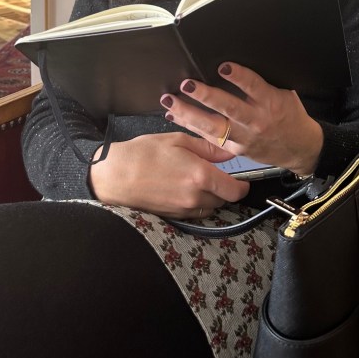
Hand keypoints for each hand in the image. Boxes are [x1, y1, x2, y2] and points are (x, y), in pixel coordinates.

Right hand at [88, 131, 248, 216]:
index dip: (243, 186)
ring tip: (199, 180)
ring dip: (212, 197)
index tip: (243, 179)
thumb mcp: (178, 140)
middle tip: (216, 173)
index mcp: (200, 176)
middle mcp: (195, 197)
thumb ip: (207, 148)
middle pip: (224, 200)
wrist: (115, 175)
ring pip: (211, 208)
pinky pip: (196, 213)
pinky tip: (186, 188)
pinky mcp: (174, 216)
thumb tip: (229, 152)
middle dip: (226, 188)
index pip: (235, 190)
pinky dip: (198, 203)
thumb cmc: (144, 153)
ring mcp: (184, 210)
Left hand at [160, 63, 323, 178]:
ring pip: (213, 126)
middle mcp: (256, 120)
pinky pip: (209, 138)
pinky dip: (190, 126)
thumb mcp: (284, 93)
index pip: (253, 86)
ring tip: (171, 100)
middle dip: (206, 96)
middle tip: (187, 84)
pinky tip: (175, 114)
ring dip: (189, 113)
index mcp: (271, 102)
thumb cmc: (290, 115)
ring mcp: (244, 137)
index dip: (239, 76)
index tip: (223, 65)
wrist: (299, 148)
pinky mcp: (235, 149)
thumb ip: (262, 83)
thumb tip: (234, 63)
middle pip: (229, 108)